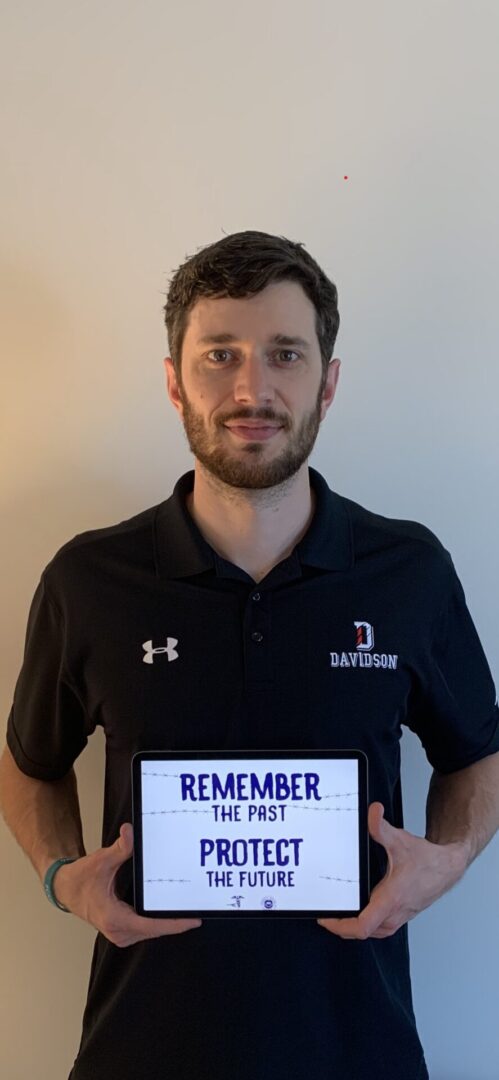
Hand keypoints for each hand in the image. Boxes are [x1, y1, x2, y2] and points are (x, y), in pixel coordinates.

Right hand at [53, 823, 202, 946]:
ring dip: (168, 922)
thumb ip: (119, 849)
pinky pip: (146, 929)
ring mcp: (120, 933)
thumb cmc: (80, 879)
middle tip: (199, 910)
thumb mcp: (101, 861)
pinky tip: (170, 911)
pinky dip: (158, 922)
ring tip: (189, 911)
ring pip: (151, 931)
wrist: (65, 888)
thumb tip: (130, 833)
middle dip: (176, 921)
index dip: (173, 924)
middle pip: (155, 930)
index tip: (192, 920)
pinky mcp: (122, 930)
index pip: (151, 926)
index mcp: (114, 918)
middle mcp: (118, 931)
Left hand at [317, 802, 466, 939]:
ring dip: (355, 928)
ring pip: (373, 933)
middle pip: (363, 933)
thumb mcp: (401, 841)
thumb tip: (372, 812)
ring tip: (338, 917)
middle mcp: (395, 912)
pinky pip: (381, 928)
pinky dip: (368, 925)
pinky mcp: (403, 914)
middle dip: (342, 927)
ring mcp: (400, 916)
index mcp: (392, 899)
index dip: (340, 926)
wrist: (448, 867)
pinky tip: (361, 913)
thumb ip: (382, 828)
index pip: (363, 926)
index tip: (326, 918)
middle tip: (325, 915)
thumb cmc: (428, 860)